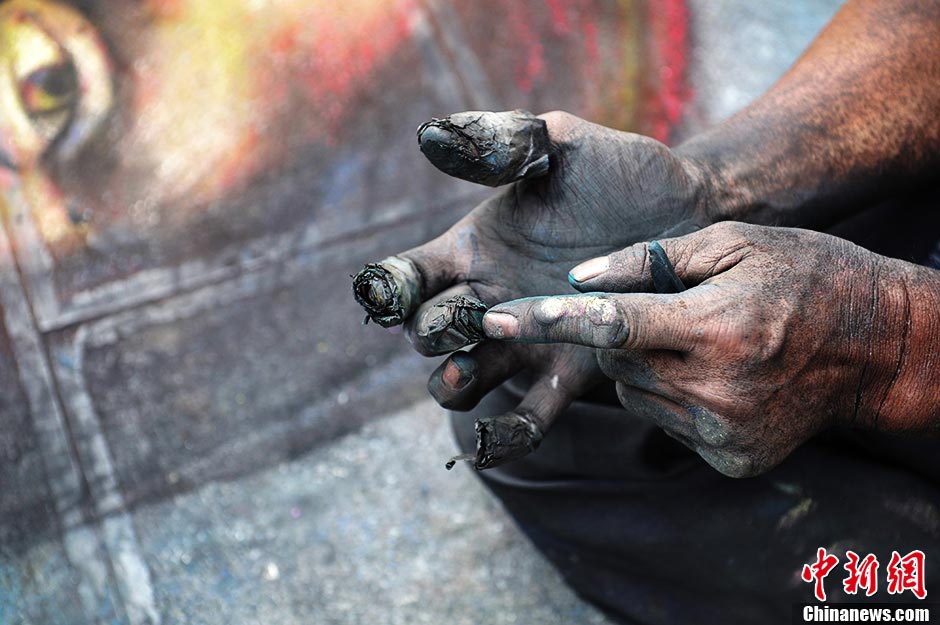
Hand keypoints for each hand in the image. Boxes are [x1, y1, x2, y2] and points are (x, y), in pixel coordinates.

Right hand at [359, 110, 708, 467]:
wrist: (691, 212)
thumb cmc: (622, 172)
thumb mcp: (563, 143)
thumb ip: (506, 142)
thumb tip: (434, 137)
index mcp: (473, 249)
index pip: (409, 277)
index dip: (389, 288)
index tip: (389, 293)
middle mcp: (489, 299)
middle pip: (428, 334)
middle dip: (431, 333)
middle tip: (464, 317)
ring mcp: (527, 340)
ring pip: (463, 380)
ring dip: (453, 383)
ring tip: (462, 375)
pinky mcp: (570, 371)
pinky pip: (529, 416)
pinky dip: (507, 434)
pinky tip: (500, 438)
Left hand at [481, 222, 935, 475]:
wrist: (875, 344)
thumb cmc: (802, 274)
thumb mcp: (731, 243)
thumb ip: (648, 259)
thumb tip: (577, 279)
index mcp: (715, 328)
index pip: (609, 326)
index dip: (548, 320)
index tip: (494, 318)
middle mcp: (715, 391)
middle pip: (616, 366)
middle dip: (621, 337)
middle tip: (666, 312)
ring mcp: (723, 433)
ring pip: (635, 397)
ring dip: (647, 367)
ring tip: (700, 341)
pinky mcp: (731, 460)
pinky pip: (665, 423)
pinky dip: (673, 396)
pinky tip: (716, 375)